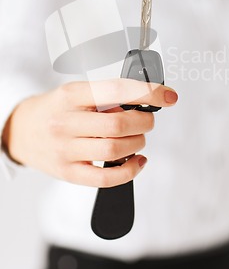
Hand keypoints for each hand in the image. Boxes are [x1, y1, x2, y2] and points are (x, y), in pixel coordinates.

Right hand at [2, 79, 177, 186]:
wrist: (20, 131)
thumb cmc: (56, 108)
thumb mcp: (75, 92)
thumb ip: (106, 96)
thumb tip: (146, 100)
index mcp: (71, 95)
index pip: (116, 90)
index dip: (148, 93)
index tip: (168, 96)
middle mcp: (66, 122)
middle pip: (119, 124)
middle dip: (144, 122)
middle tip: (147, 119)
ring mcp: (65, 150)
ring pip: (115, 150)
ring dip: (138, 143)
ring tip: (137, 137)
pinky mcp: (68, 173)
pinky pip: (106, 178)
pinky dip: (130, 170)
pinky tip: (138, 161)